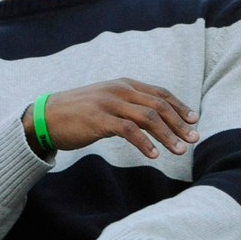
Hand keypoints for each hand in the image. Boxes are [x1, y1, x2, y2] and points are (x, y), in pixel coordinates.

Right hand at [22, 78, 199, 157]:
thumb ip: (131, 107)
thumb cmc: (80, 113)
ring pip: (148, 117)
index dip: (179, 107)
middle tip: (194, 139)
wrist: (46, 117)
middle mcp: (120, 90)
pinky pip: (128, 130)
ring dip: (167, 135)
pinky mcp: (98, 118)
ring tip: (180, 151)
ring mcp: (109, 103)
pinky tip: (154, 155)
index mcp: (125, 84)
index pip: (160, 93)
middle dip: (179, 123)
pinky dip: (144, 143)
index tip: (194, 121)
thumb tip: (158, 120)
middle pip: (159, 105)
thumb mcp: (109, 103)